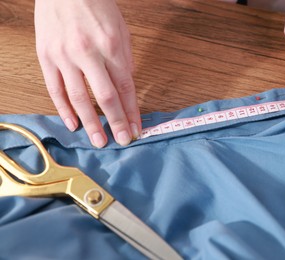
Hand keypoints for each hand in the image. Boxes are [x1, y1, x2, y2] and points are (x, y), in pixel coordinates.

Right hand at [34, 0, 140, 147]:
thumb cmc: (96, 7)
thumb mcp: (122, 30)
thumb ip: (125, 60)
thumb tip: (127, 88)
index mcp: (112, 46)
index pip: (125, 88)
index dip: (132, 112)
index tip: (136, 129)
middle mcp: (88, 53)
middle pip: (105, 97)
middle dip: (115, 123)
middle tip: (122, 142)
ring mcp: (64, 56)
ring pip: (78, 98)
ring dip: (90, 123)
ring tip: (99, 141)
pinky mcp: (46, 56)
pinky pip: (55, 89)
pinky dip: (64, 109)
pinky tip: (73, 125)